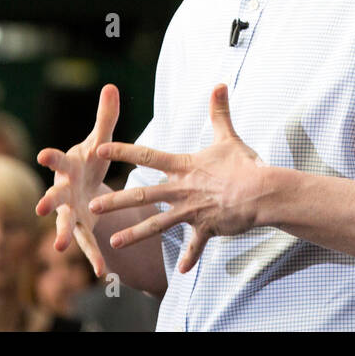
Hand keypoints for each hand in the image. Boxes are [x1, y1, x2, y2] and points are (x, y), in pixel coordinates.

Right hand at [36, 84, 119, 278]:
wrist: (88, 185)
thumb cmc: (91, 160)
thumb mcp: (100, 139)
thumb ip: (106, 116)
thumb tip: (111, 85)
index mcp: (69, 166)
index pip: (58, 160)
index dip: (51, 156)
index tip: (42, 153)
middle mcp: (64, 191)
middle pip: (54, 196)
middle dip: (48, 200)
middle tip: (40, 208)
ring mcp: (71, 211)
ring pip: (65, 224)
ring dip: (63, 234)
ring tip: (60, 247)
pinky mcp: (82, 228)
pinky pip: (88, 244)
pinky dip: (94, 257)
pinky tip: (104, 273)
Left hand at [89, 84, 264, 273]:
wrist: (261, 190)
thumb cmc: (244, 164)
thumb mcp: (228, 137)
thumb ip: (220, 112)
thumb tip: (219, 84)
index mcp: (184, 166)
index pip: (147, 155)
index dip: (123, 150)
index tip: (101, 148)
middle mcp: (182, 189)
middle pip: (143, 194)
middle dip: (116, 200)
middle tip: (93, 206)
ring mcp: (192, 210)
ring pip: (157, 224)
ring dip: (135, 233)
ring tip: (115, 243)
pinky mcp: (205, 227)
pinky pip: (195, 245)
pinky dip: (189, 256)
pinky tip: (181, 272)